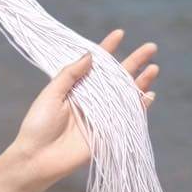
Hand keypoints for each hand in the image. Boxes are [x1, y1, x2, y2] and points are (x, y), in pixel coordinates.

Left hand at [10, 29, 158, 191]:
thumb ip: (70, 74)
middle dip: (134, 62)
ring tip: (154, 67)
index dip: (108, 48)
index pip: (95, 64)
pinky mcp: (108, 133)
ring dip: (140, 82)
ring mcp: (102, 116)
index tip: (120, 33)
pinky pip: (128, 118)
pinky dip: (140, 107)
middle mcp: (92, 99)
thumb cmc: (38, 124)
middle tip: (151, 47)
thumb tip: (91, 54)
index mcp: (76, 87)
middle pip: (116, 77)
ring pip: (126, 95)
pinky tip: (150, 94)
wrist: (37, 158)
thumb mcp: (51, 94)